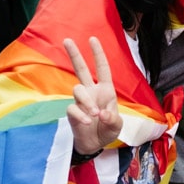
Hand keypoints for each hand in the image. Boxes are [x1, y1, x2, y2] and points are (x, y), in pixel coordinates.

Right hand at [64, 36, 121, 156]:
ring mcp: (80, 101)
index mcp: (105, 91)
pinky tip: (87, 121)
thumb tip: (102, 113)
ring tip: (94, 114)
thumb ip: (112, 119)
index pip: (102, 69)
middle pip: (81, 69)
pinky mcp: (72, 111)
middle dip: (75, 55)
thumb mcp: (117, 126)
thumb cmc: (107, 130)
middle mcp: (92, 92)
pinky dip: (80, 114)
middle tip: (67, 40)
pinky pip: (72, 107)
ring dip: (86, 101)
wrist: (95, 145)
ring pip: (78, 89)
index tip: (92, 39)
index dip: (98, 54)